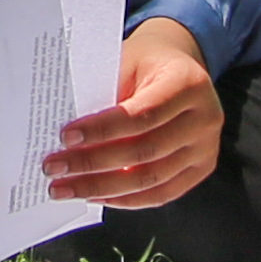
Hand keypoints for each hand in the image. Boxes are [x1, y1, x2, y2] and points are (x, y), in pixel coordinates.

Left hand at [47, 17, 226, 210]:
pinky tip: (94, 196)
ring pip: (150, 179)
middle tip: (54, 168)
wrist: (178, 66)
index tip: (65, 137)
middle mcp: (205, 118)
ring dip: (102, 189)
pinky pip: (160, 194)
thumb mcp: (125, 62)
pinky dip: (124, 199)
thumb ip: (104, 93)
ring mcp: (206, 148)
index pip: (141, 115)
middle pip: (144, 152)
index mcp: (188, 83)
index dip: (102, 130)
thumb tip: (67, 138)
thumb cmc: (145, 64)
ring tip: (65, 189)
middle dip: (93, 164)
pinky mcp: (201, 169)